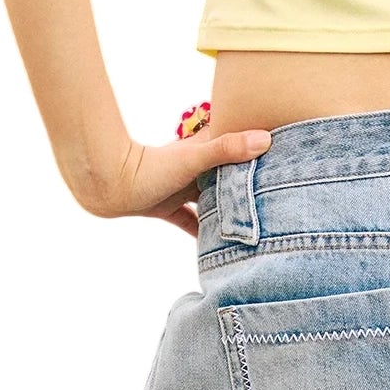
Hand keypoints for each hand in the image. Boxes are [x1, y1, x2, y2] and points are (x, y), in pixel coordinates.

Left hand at [60, 125, 272, 235]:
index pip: (237, 146)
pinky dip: (202, 234)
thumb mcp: (192, 159)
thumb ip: (226, 149)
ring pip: (211, 201)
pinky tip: (217, 249)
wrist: (105, 185)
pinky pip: (190, 223)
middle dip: (247, 185)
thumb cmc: (147, 168)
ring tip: (252, 227)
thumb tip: (264, 139)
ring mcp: (180, 189)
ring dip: (226, 211)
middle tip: (276, 197)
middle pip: (227, 177)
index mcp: (203, 151)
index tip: (284, 154)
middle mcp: (194, 168)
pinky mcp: (166, 208)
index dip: (258, 149)